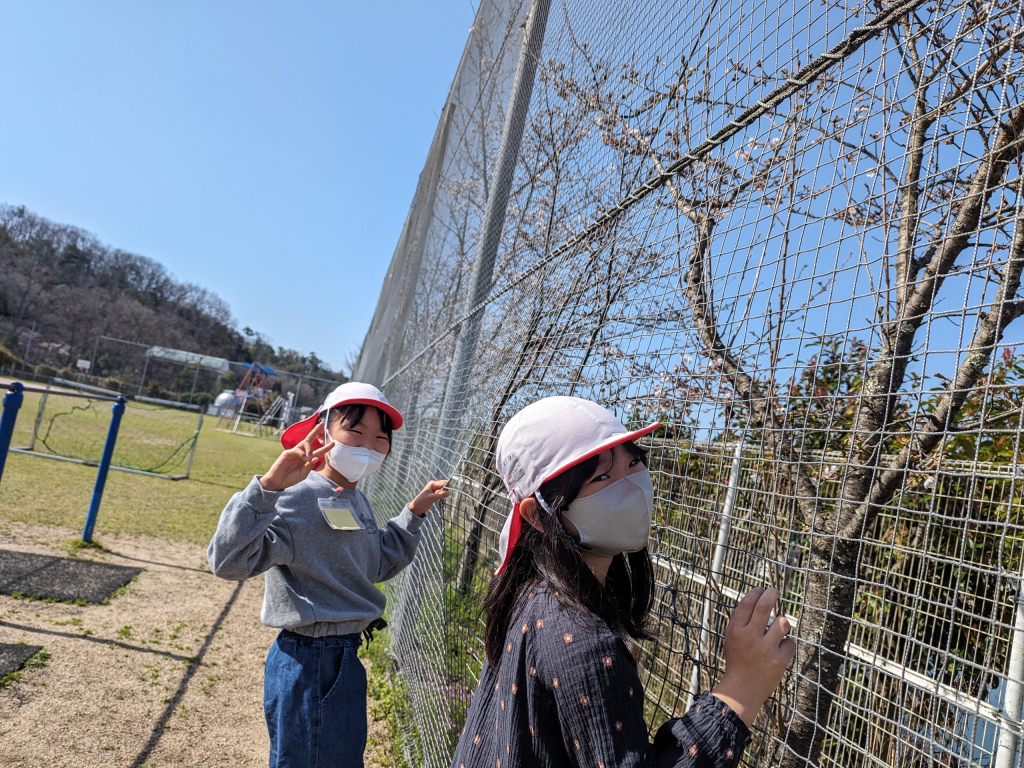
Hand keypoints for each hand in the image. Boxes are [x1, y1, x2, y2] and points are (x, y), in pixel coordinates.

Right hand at [259, 424, 334, 491]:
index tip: (333, 442)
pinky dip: (302, 454)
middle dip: (316, 431)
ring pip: (304, 443)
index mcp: (307, 459)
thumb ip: (310, 466)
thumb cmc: (291, 478)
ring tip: (310, 456)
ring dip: (309, 448)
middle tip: (322, 424)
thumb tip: (316, 458)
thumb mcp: (303, 474)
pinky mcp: (287, 453)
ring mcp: (294, 452)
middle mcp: (302, 453)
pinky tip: (304, 459)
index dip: (325, 447)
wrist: (278, 482)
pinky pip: (297, 450)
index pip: (318, 451)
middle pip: (309, 440)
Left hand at [407, 480, 449, 516]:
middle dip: (444, 491)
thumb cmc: (422, 501)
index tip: (442, 494)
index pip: (444, 483)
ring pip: (444, 490)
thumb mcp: (431, 498)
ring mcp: (436, 490)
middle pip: (445, 486)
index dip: (445, 488)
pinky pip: (442, 494)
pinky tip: (438, 499)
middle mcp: (435, 485)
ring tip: (436, 498)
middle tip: (438, 496)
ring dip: (443, 495)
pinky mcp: (436, 494)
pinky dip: (442, 496)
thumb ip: (440, 495)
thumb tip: (448, 493)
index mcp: (432, 483)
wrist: (417, 507)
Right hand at [711, 587, 795, 726]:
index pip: (747, 603)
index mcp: (737, 631)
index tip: (762, 590)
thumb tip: (751, 598)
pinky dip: (786, 645)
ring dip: (782, 623)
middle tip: (775, 591)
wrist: (742, 689)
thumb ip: (737, 620)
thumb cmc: (737, 661)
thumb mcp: (730, 638)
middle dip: (772, 594)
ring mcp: (765, 649)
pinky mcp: (779, 660)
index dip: (756, 593)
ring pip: (782, 623)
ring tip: (778, 630)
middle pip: (764, 606)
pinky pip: (789, 642)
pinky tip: (778, 652)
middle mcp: (750, 638)